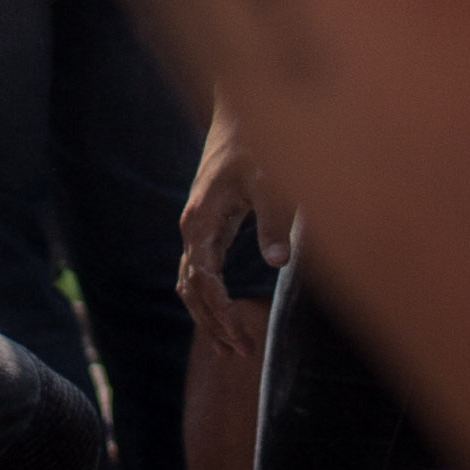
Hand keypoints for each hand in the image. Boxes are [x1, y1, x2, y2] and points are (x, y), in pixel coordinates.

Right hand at [178, 103, 284, 354]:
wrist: (241, 114)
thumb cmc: (258, 145)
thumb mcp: (272, 183)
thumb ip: (273, 222)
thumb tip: (279, 262)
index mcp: (201, 222)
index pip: (203, 283)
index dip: (221, 315)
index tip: (242, 340)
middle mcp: (191, 228)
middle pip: (191, 291)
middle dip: (214, 325)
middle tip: (242, 354)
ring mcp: (196, 226)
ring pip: (190, 284)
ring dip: (208, 317)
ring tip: (231, 348)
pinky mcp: (206, 224)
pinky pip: (199, 270)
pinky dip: (208, 298)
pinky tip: (225, 316)